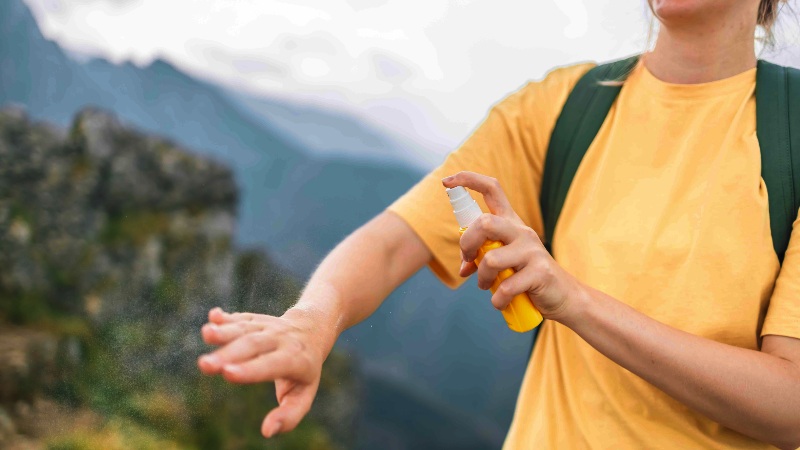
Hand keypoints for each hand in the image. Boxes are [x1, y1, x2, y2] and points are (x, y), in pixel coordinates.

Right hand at [197, 307, 323, 437]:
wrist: (312, 330)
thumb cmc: (304, 372)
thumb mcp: (304, 395)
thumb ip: (289, 415)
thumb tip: (267, 431)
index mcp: (295, 359)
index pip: (272, 364)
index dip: (251, 369)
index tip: (228, 374)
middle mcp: (281, 339)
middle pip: (254, 345)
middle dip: (228, 354)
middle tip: (205, 365)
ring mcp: (267, 326)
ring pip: (246, 328)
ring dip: (225, 331)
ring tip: (207, 333)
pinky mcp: (255, 319)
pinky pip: (241, 318)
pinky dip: (226, 318)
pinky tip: (213, 316)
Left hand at [441, 171, 584, 319]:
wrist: (564, 296)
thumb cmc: (529, 276)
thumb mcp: (505, 262)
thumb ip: (482, 258)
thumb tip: (462, 268)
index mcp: (511, 223)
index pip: (491, 189)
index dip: (468, 180)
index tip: (446, 182)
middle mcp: (522, 231)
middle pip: (485, 222)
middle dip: (467, 243)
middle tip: (468, 260)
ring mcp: (532, 251)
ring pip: (491, 259)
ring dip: (482, 278)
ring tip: (487, 286)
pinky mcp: (540, 273)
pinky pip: (506, 287)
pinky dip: (497, 299)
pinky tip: (501, 302)